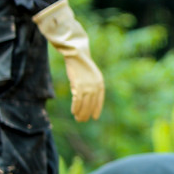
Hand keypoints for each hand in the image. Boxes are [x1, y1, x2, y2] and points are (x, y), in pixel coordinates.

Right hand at [34, 0, 103, 121]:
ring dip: (81, 112)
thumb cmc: (81, 64)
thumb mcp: (89, 75)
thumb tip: (85, 97)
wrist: (76, 53)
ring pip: (85, 104)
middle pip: (92, 104)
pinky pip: (78, 100)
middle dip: (87, 113)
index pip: (100, 100)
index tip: (95, 117)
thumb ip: (90, 85)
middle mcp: (96, 86)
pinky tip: (73, 112)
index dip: (97, 109)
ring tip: (78, 118)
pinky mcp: (79, 85)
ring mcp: (87, 86)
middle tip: (82, 120)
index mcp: (100, 83)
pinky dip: (76, 107)